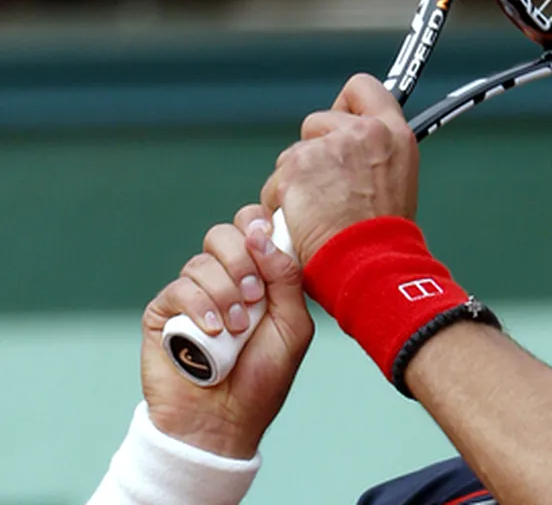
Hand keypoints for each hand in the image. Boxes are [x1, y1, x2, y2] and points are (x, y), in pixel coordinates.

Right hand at [140, 205, 313, 459]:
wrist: (222, 421)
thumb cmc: (263, 376)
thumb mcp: (293, 326)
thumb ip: (286, 277)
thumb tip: (262, 234)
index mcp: (258, 275)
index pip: (252, 226)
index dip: (256, 224)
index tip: (263, 236)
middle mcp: (224, 279)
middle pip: (224, 233)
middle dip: (242, 259)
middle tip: (256, 296)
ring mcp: (193, 294)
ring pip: (202, 262)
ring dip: (225, 292)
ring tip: (236, 329)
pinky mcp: (164, 312)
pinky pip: (179, 288)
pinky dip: (200, 306)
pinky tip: (212, 332)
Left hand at [262, 73, 418, 263]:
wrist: (369, 262)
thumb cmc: (382, 235)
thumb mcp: (395, 180)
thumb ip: (373, 154)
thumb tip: (351, 148)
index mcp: (393, 134)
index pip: (363, 88)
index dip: (346, 104)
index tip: (341, 122)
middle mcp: (363, 132)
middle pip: (319, 120)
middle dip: (315, 150)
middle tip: (328, 185)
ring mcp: (328, 148)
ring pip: (294, 152)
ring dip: (297, 178)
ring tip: (318, 210)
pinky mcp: (297, 167)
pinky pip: (276, 179)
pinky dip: (282, 199)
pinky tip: (301, 219)